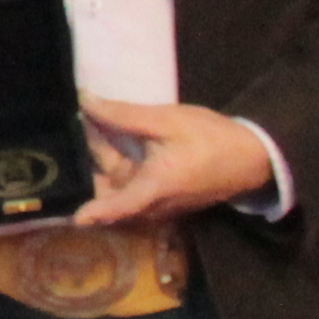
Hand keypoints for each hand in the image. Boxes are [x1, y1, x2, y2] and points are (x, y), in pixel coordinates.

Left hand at [76, 96, 277, 228]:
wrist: (252, 157)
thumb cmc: (211, 139)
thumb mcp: (167, 121)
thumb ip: (124, 115)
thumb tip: (86, 103)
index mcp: (151, 190)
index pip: (112, 208)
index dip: (88, 211)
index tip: (66, 215)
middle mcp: (151, 205)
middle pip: (109, 192)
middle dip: (88, 168)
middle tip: (68, 136)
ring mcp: (158, 204)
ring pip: (119, 187)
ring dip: (103, 163)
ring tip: (83, 129)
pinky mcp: (164, 198)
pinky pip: (133, 186)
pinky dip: (119, 167)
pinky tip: (110, 138)